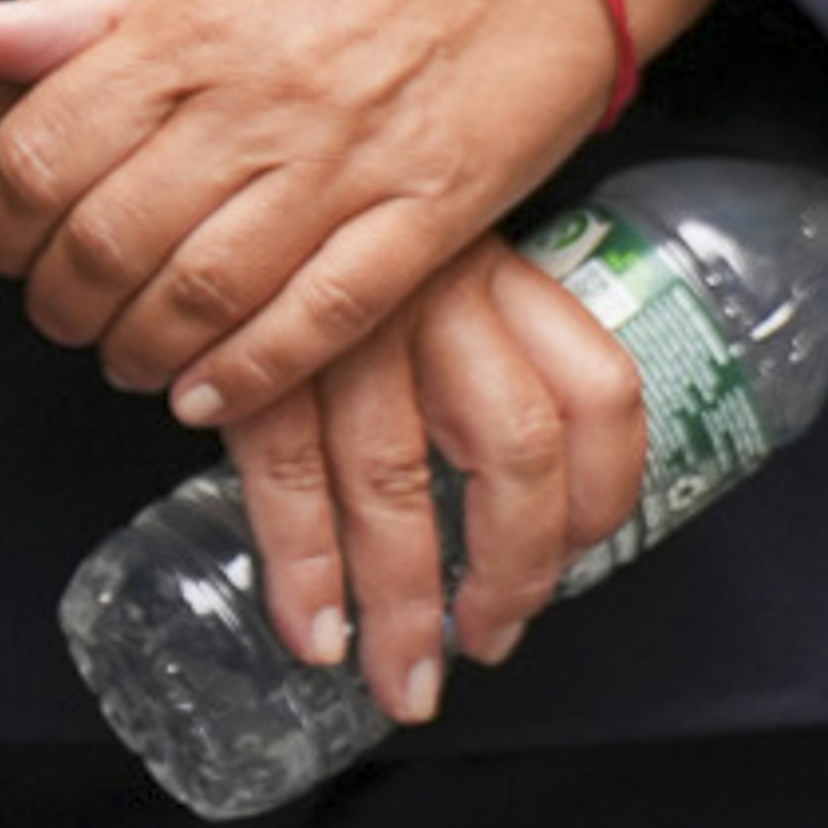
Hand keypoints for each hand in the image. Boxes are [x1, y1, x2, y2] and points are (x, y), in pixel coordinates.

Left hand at [0, 0, 735, 424]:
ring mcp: (348, 161)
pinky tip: (205, 394)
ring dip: (139, 346)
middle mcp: (260, 98)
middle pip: (110, 237)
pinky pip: (326, 315)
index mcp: (193, 21)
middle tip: (56, 313)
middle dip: (59, 300)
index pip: (44, 148)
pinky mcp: (431, 212)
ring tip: (121, 355)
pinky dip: (252, 370)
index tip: (1, 240)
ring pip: (205, 292)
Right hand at [218, 234, 654, 730]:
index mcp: (499, 269)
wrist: (222, 150)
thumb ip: (479, 336)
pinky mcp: (255, 348)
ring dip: (402, 605)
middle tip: (489, 638)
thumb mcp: (426, 249)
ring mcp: (344, 323)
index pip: (599, 390)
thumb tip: (531, 484)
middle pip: (515, 452)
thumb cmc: (329, 218)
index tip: (578, 557)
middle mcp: (436, 292)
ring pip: (397, 482)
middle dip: (510, 575)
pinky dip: (302, 570)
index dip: (604, 495)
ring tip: (401, 678)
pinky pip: (288, 476)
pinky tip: (313, 631)